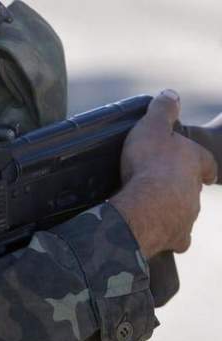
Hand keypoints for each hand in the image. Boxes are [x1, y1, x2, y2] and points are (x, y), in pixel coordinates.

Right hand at [110, 90, 217, 257]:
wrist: (144, 206)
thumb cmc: (149, 165)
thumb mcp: (153, 126)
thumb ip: (163, 109)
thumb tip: (171, 93)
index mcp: (196, 163)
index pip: (206, 164)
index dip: (202, 165)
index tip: (199, 168)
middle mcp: (197, 192)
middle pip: (193, 189)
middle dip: (181, 188)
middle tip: (161, 186)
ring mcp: (188, 216)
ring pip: (185, 213)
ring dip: (172, 210)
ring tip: (151, 208)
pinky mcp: (177, 237)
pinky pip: (174, 237)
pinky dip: (166, 234)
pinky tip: (153, 231)